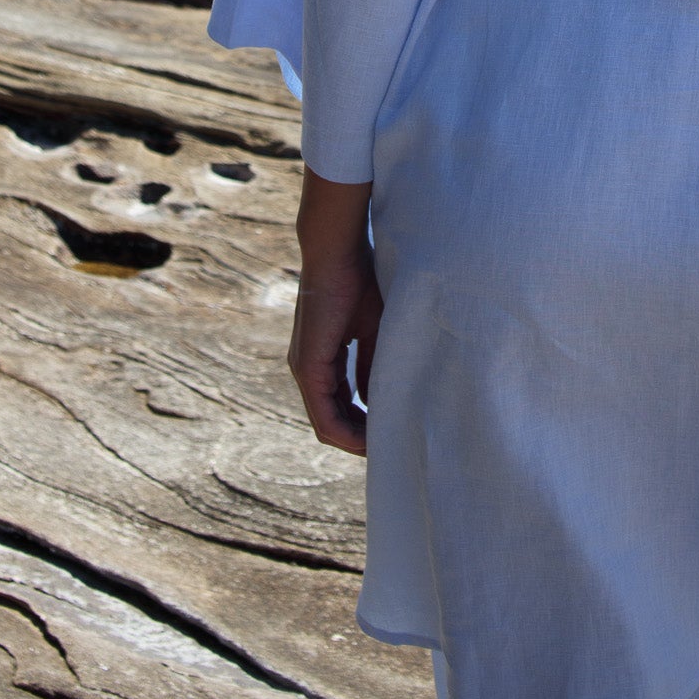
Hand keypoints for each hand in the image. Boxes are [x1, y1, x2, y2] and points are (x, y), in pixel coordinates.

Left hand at [288, 170, 382, 455]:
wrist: (337, 250)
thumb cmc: (359, 279)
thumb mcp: (374, 328)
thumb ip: (373, 364)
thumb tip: (382, 398)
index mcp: (323, 359)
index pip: (342, 404)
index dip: (366, 422)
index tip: (392, 430)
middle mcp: (308, 370)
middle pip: (334, 422)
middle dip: (362, 438)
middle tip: (393, 447)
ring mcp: (305, 371)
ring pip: (328, 426)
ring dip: (356, 441)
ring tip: (386, 447)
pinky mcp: (308, 369)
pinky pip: (324, 417)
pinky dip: (347, 433)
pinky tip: (371, 439)